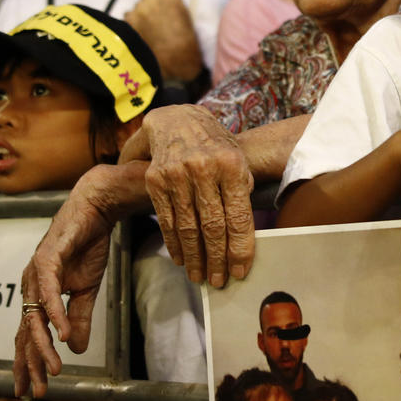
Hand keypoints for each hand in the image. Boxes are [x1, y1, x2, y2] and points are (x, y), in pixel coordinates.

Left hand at [16, 167, 131, 394]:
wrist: (96, 209)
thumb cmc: (87, 245)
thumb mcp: (86, 290)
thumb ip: (78, 318)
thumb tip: (77, 348)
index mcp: (38, 294)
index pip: (29, 335)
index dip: (30, 362)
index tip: (32, 388)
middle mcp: (30, 286)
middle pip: (25, 332)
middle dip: (30, 363)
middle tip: (36, 390)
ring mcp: (36, 272)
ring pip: (34, 317)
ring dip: (43, 345)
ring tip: (53, 368)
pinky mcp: (47, 258)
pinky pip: (47, 291)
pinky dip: (54, 313)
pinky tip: (61, 334)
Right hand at [119, 105, 253, 286]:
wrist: (177, 120)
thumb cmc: (214, 145)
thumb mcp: (237, 158)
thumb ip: (241, 191)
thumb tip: (244, 235)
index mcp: (230, 164)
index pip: (238, 216)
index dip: (240, 248)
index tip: (240, 271)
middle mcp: (202, 169)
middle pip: (212, 226)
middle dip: (217, 259)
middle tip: (219, 281)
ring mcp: (176, 174)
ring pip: (187, 227)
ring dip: (195, 257)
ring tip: (200, 277)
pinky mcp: (155, 180)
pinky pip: (167, 220)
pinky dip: (174, 244)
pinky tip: (181, 259)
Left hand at [124, 0, 203, 81]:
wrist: (175, 62)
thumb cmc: (185, 38)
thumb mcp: (183, 11)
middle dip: (149, 2)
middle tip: (159, 18)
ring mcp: (135, 12)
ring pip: (135, 9)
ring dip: (140, 16)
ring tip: (152, 31)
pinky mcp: (127, 26)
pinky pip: (128, 21)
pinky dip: (134, 27)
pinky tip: (143, 37)